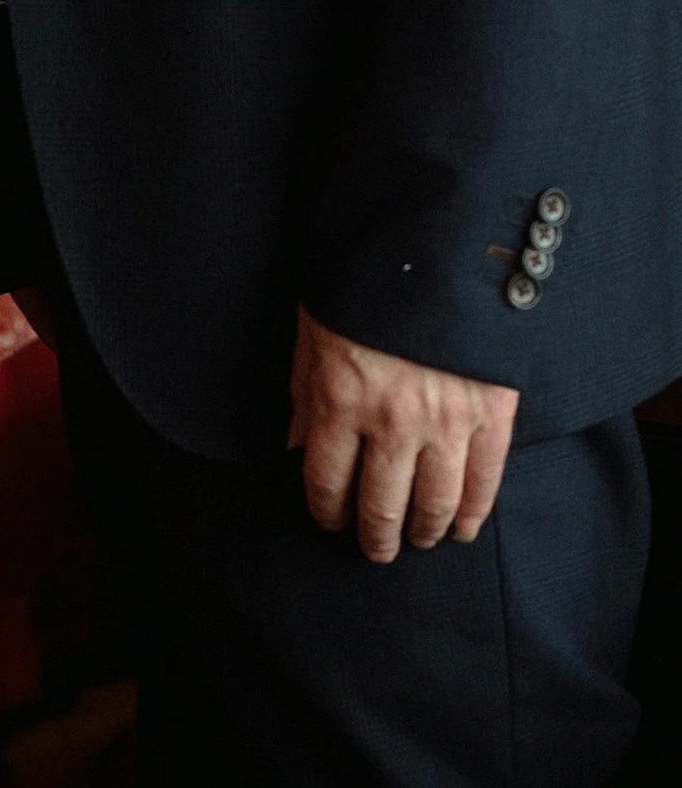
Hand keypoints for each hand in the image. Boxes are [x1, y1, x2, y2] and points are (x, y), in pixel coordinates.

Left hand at [288, 305, 518, 559]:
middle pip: (380, 507)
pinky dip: (472, 513)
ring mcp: (446, 421)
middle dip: (374, 537)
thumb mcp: (313, 328)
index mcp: (339, 397)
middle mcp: (392, 419)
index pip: (326, 482)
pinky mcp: (492, 413)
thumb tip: (296, 449)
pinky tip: (461, 527)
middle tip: (375, 549)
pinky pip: (483, 482)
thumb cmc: (362, 280)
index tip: (329, 520)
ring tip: (416, 540)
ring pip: (433, 505)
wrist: (435, 238)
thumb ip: (304, 394)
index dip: (326, 511)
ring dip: (422, 532)